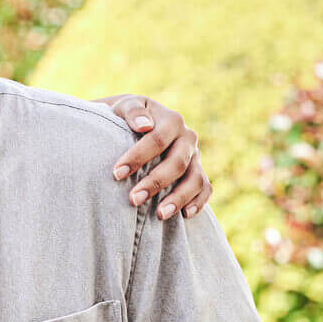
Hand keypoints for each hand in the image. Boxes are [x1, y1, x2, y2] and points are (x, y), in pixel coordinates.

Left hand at [98, 94, 211, 219]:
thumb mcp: (127, 106)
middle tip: (133, 199)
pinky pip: (205, 189)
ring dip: (178, 198)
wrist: (141, 122)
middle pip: (177, 163)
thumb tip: (144, 125)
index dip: (137, 157)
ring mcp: (195, 156)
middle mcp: (187, 138)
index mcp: (171, 120)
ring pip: (195, 179)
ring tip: (160, 215)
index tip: (117, 173)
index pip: (157, 140)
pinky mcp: (198, 172)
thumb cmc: (129, 117)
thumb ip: (133, 112)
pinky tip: (184, 215)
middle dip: (155, 182)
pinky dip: (199, 202)